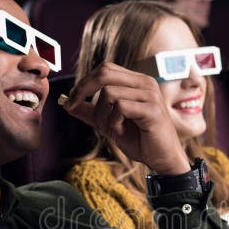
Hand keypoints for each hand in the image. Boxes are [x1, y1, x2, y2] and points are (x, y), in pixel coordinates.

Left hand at [64, 62, 190, 174]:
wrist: (162, 159)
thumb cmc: (140, 140)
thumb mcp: (109, 124)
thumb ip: (90, 112)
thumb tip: (65, 103)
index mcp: (137, 82)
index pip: (105, 69)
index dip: (84, 82)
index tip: (71, 100)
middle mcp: (145, 83)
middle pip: (105, 73)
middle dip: (83, 90)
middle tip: (72, 107)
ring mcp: (150, 95)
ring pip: (109, 93)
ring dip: (101, 115)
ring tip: (110, 129)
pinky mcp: (152, 110)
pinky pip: (120, 107)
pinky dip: (114, 122)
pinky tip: (121, 131)